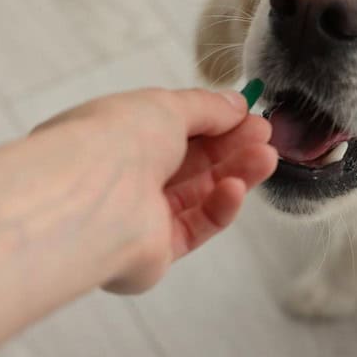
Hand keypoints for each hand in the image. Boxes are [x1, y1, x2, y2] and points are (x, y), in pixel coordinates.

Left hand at [33, 87, 277, 293]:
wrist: (90, 198)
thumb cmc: (114, 140)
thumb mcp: (167, 105)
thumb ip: (207, 107)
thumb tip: (237, 104)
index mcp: (116, 136)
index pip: (173, 129)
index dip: (214, 122)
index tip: (249, 115)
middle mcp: (124, 176)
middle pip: (191, 163)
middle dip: (232, 147)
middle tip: (266, 136)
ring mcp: (139, 216)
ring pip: (200, 194)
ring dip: (235, 174)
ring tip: (266, 159)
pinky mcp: (154, 252)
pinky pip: (196, 227)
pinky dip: (219, 207)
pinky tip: (235, 190)